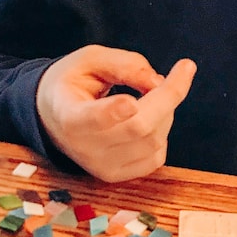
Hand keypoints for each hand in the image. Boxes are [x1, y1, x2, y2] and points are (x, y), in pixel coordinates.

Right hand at [36, 45, 195, 181]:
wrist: (53, 116)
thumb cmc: (73, 83)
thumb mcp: (90, 59)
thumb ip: (123, 64)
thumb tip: (157, 82)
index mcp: (69, 116)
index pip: (93, 119)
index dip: (113, 112)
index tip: (131, 101)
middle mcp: (83, 148)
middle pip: (139, 127)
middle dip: (169, 95)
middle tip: (184, 68)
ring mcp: (101, 167)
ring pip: (154, 141)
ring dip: (167, 111)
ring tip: (155, 92)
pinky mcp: (117, 176)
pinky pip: (156, 156)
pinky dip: (163, 131)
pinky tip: (152, 116)